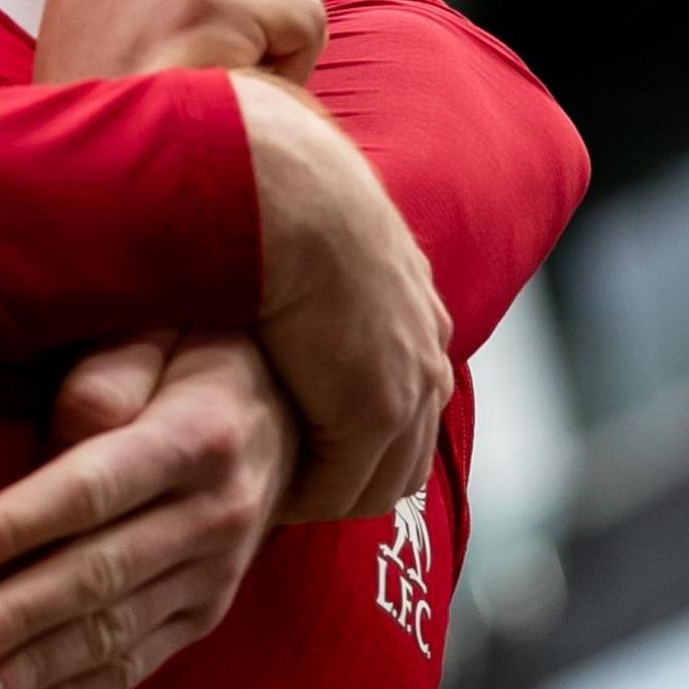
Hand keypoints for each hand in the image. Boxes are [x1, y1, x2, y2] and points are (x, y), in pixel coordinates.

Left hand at [0, 332, 290, 688]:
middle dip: (16, 620)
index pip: (94, 489)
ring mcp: (214, 576)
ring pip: (114, 635)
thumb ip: (111, 369)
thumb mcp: (166, 328)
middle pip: (100, 577)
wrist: (298, 409)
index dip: (17, 526)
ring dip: (36, 675)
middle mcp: (215, 516)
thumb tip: (61, 432)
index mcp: (199, 438)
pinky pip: (136, 667)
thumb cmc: (201, 352)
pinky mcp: (205, 617)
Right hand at [237, 75, 450, 522]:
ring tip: (268, 499)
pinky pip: (343, 488)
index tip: (300, 446)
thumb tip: (278, 270)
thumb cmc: (277, 194)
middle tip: (288, 489)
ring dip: (325, 494)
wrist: (287, 189)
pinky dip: (305, 499)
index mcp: (415, 303)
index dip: (355, 433)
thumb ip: (314, 265)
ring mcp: (410, 383)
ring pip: (379, 479)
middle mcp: (426, 347)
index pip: (408, 396)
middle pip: (405, 450)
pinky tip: (261, 495)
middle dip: (349, 476)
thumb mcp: (314, 234)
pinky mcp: (375, 412)